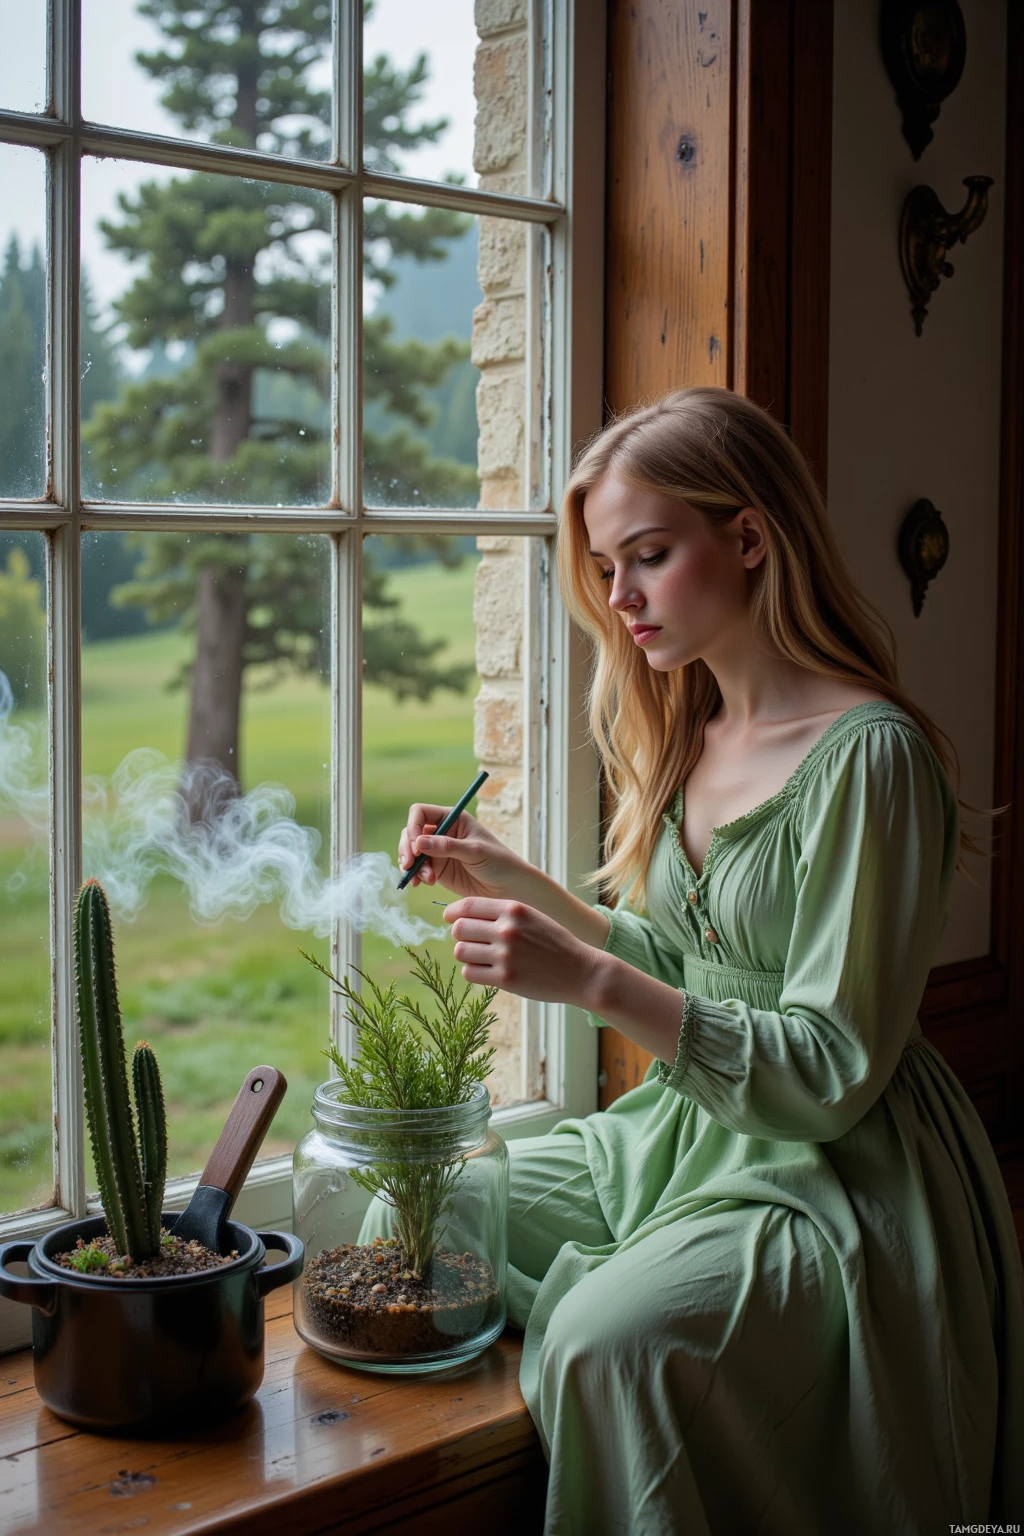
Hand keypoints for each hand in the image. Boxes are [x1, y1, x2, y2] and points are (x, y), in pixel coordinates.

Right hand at [398, 805, 526, 900]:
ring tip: (426, 880)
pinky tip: (420, 884)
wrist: (508, 887)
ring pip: (411, 852)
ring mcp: (437, 851)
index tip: (416, 846)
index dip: (413, 826)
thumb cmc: (498, 862)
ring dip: (412, 865)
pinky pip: (417, 869)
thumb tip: (418, 842)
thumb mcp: (475, 851)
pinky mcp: (437, 869)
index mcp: (453, 818)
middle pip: (411, 832)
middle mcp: (442, 832)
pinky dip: (414, 876)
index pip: (421, 813)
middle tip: (410, 865)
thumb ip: (447, 847)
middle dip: (407, 848)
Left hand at [444, 897, 602, 1006]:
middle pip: (459, 929)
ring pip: (461, 951)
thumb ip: (502, 913)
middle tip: (471, 941)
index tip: (450, 918)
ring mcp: (505, 956)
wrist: (581, 972)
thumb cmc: (554, 943)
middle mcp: (507, 930)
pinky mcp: (505, 979)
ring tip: (480, 957)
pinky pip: (470, 972)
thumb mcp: (532, 916)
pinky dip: (474, 971)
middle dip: (460, 934)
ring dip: (467, 954)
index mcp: (513, 910)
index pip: (467, 906)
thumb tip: (464, 915)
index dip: (453, 912)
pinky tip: (487, 970)